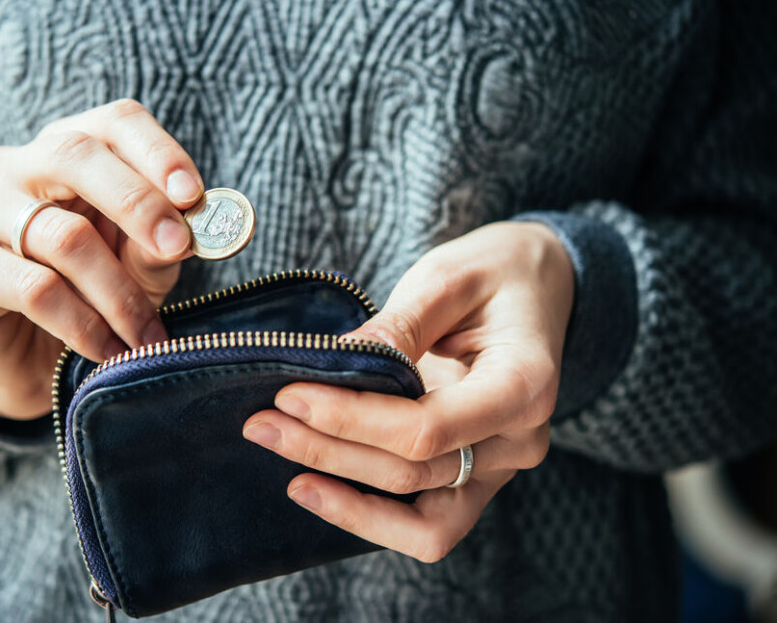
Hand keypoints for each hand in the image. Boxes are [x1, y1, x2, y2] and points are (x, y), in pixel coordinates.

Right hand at [0, 99, 202, 419]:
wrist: (37, 364)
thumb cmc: (98, 296)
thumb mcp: (142, 266)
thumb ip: (162, 241)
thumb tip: (194, 229)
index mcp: (73, 150)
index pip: (116, 122)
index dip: (158, 153)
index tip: (194, 196)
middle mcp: (18, 166)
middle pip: (76, 154)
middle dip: (137, 203)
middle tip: (177, 248)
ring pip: (62, 235)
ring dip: (119, 294)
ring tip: (149, 337)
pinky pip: (32, 288)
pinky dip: (83, 325)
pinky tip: (108, 351)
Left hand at [242, 222, 573, 561]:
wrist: (536, 286)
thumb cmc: (496, 272)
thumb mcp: (448, 277)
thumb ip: (397, 326)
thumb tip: (334, 364)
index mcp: (526, 385)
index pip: (428, 428)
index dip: (351, 419)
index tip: (291, 395)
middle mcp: (520, 440)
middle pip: (414, 472)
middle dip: (329, 451)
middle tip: (261, 423)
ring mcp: (500, 467)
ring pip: (421, 521)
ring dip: (345, 497)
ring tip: (284, 462)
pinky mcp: (475, 477)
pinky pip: (427, 525)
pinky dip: (372, 517)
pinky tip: (319, 489)